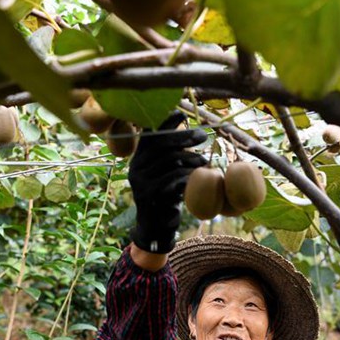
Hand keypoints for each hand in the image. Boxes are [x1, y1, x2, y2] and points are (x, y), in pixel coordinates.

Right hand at [128, 112, 206, 253]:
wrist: (155, 225)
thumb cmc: (166, 194)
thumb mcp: (167, 172)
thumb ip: (172, 155)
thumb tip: (192, 133)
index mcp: (138, 157)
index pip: (149, 133)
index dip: (163, 121)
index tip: (181, 113)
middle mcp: (135, 166)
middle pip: (160, 143)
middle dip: (183, 137)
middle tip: (202, 136)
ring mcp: (140, 180)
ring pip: (168, 160)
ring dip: (190, 158)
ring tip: (203, 162)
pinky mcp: (148, 193)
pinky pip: (171, 178)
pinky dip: (186, 175)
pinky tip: (195, 177)